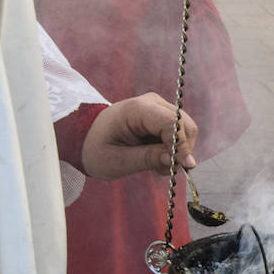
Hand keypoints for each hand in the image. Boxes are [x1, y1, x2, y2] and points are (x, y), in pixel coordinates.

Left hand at [82, 93, 198, 179]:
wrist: (87, 140)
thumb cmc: (98, 150)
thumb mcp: (118, 161)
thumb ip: (148, 158)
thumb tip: (179, 160)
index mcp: (137, 109)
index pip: (172, 123)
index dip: (181, 145)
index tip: (184, 167)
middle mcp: (152, 102)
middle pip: (185, 124)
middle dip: (182, 150)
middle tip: (165, 170)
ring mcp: (159, 107)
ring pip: (186, 129)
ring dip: (179, 151)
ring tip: (156, 165)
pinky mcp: (162, 116)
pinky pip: (180, 132)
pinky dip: (175, 149)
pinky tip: (157, 158)